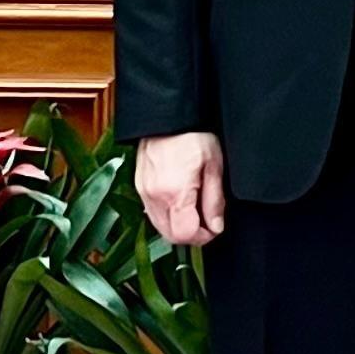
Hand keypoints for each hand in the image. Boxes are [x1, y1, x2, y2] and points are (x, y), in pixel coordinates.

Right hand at [139, 131, 227, 247]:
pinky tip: (180, 200)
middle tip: (206, 220)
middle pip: (171, 236)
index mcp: (174, 193)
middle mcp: (154, 197)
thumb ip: (214, 201)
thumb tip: (215, 226)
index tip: (214, 227)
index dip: (203, 236)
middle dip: (191, 234)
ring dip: (178, 225)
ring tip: (194, 207)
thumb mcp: (214, 166)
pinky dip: (167, 215)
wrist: (167, 117)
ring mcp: (143, 193)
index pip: (186, 235)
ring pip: (160, 227)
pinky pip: (152, 213)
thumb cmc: (192, 135)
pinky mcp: (139, 187)